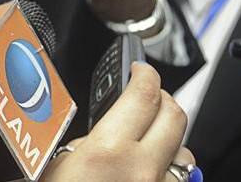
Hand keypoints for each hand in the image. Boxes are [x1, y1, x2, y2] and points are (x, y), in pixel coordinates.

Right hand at [42, 63, 192, 181]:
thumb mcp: (54, 168)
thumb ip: (83, 143)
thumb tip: (97, 129)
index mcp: (108, 153)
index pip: (143, 94)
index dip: (143, 73)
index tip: (138, 69)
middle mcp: (143, 172)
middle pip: (175, 115)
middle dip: (163, 98)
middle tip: (146, 94)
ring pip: (185, 153)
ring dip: (170, 141)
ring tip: (147, 142)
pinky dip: (170, 175)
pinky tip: (150, 176)